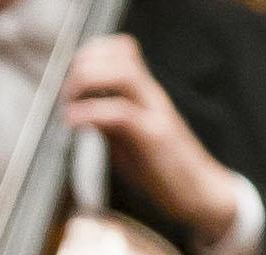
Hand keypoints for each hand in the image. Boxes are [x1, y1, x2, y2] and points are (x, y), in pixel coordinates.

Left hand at [67, 36, 246, 246]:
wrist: (199, 193)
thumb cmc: (161, 168)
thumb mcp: (126, 139)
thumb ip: (106, 121)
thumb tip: (78, 109)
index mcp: (145, 94)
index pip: (123, 50)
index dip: (91, 54)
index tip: (69, 78)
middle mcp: (152, 96)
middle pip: (122, 53)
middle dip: (85, 65)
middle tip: (65, 94)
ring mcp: (156, 114)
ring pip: (124, 74)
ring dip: (89, 81)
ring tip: (69, 104)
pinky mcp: (155, 138)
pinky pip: (122, 114)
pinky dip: (91, 113)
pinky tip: (73, 122)